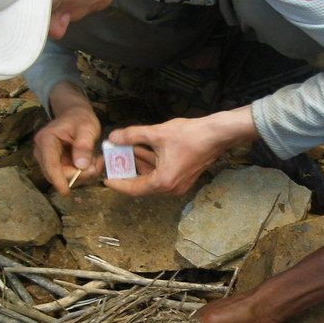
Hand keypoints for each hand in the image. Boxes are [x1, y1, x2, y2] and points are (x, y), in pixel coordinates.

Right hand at [32, 85, 102, 195]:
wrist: (75, 114)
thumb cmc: (80, 118)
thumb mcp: (87, 128)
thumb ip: (84, 146)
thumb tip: (81, 167)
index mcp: (46, 140)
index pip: (50, 165)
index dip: (58, 180)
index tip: (66, 192)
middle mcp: (42, 151)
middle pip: (56, 174)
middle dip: (78, 176)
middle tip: (97, 166)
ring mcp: (48, 158)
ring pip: (63, 177)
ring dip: (82, 175)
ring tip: (97, 161)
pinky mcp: (56, 163)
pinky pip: (68, 174)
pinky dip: (82, 173)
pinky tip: (91, 162)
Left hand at [103, 107, 258, 196]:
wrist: (217, 134)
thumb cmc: (191, 135)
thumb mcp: (156, 133)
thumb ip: (132, 136)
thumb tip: (114, 137)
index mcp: (163, 182)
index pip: (133, 189)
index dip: (117, 184)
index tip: (106, 179)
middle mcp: (171, 188)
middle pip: (142, 183)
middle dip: (128, 170)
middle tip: (114, 158)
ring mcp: (179, 183)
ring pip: (152, 177)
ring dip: (140, 164)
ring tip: (128, 148)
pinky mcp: (184, 176)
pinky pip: (161, 173)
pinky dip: (152, 163)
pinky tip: (143, 148)